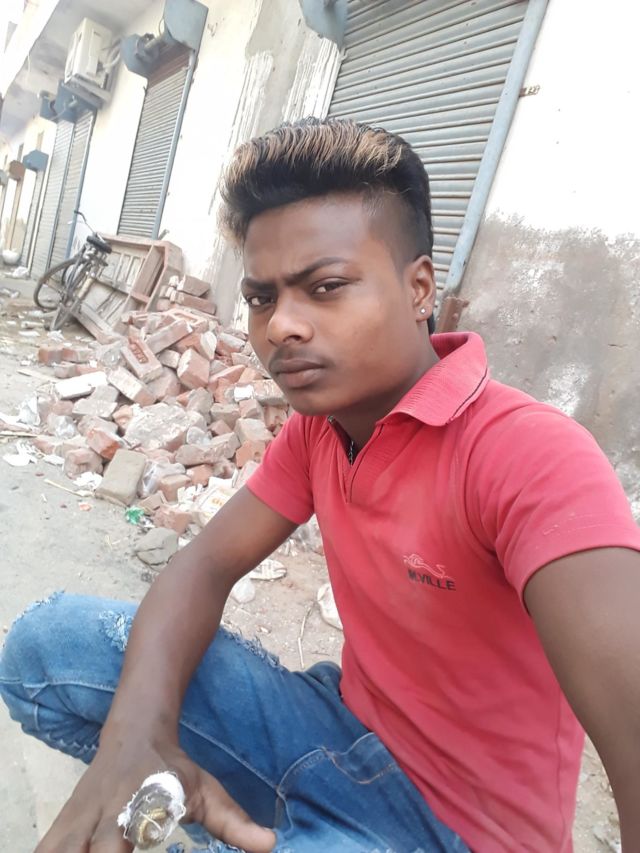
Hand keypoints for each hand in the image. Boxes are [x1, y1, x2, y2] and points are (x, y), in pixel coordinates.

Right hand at [35, 735, 275, 852]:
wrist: (134, 730)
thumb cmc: (171, 769)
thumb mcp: (205, 791)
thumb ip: (234, 822)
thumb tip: (271, 846)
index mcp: (136, 809)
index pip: (121, 847)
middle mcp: (100, 817)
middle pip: (88, 852)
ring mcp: (74, 821)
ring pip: (56, 850)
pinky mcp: (60, 824)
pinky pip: (44, 849)